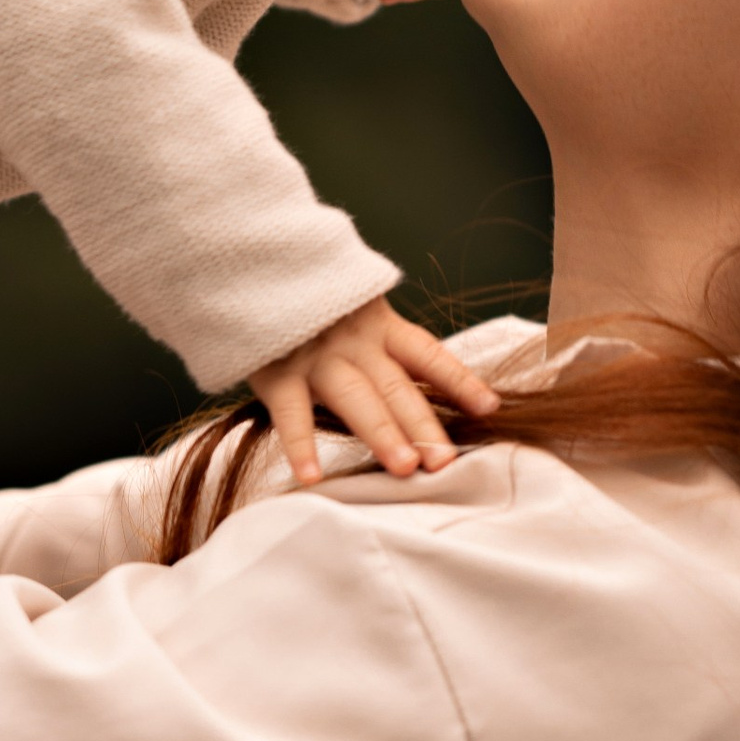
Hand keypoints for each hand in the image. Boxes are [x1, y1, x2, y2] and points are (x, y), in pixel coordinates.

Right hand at [250, 295, 501, 486]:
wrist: (249, 263)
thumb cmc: (306, 297)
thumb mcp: (352, 306)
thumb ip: (380, 338)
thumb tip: (417, 386)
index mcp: (378, 325)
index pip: (427, 355)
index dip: (459, 380)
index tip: (490, 407)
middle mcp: (354, 342)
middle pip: (397, 387)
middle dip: (423, 425)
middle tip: (446, 461)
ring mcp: (316, 356)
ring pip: (355, 399)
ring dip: (381, 434)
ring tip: (405, 469)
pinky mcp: (276, 370)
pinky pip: (291, 413)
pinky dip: (300, 446)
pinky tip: (312, 477)